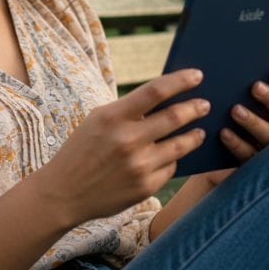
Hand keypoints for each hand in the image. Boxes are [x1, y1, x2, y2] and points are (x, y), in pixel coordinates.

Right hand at [31, 68, 209, 226]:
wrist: (63, 194)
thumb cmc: (83, 150)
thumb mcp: (99, 120)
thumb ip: (130, 110)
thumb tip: (169, 98)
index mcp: (113, 117)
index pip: (156, 90)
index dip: (181, 80)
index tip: (198, 75)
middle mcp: (127, 140)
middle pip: (175, 117)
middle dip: (196, 107)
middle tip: (205, 104)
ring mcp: (138, 166)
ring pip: (180, 145)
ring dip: (195, 135)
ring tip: (200, 131)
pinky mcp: (145, 187)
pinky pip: (170, 167)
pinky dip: (173, 159)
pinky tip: (174, 155)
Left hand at [202, 67, 268, 185]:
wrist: (209, 155)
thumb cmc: (223, 116)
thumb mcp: (232, 98)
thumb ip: (238, 82)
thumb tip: (227, 55)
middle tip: (255, 87)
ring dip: (254, 122)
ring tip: (235, 109)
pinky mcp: (252, 167)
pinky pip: (248, 156)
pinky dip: (237, 143)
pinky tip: (223, 132)